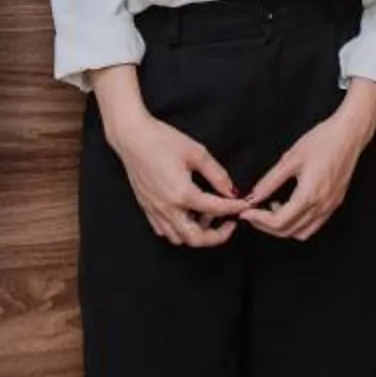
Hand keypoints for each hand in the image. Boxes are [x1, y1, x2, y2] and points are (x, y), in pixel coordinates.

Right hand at [93, 68, 245, 246]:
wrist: (131, 137)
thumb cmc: (162, 140)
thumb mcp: (196, 153)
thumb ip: (217, 174)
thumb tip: (232, 191)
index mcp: (182, 194)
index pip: (215, 208)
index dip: (233, 208)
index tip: (243, 205)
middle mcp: (167, 208)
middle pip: (195, 239)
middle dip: (217, 236)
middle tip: (229, 224)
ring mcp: (155, 210)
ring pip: (178, 238)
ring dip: (197, 233)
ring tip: (207, 215)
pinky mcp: (146, 208)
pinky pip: (164, 230)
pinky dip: (179, 229)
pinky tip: (188, 214)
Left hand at [243, 82, 375, 240]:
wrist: (349, 134)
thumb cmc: (322, 141)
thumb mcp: (290, 159)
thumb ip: (269, 181)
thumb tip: (252, 197)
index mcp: (309, 195)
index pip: (279, 222)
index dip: (258, 220)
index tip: (245, 212)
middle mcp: (321, 206)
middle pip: (288, 231)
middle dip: (266, 226)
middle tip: (252, 213)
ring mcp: (330, 207)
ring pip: (301, 233)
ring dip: (283, 227)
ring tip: (270, 209)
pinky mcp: (335, 203)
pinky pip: (313, 225)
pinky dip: (297, 223)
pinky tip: (289, 206)